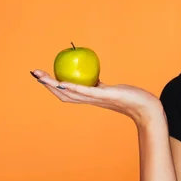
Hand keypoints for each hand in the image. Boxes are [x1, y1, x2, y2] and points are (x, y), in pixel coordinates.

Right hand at [30, 69, 164, 126]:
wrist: (145, 107)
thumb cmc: (130, 97)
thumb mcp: (110, 90)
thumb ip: (100, 86)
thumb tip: (92, 77)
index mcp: (89, 98)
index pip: (66, 93)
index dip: (52, 86)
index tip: (41, 76)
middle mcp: (90, 100)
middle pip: (63, 94)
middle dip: (46, 84)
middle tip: (35, 74)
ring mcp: (96, 99)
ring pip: (70, 93)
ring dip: (54, 85)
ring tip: (41, 77)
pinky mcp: (105, 96)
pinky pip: (86, 91)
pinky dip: (73, 87)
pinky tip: (63, 82)